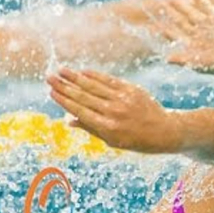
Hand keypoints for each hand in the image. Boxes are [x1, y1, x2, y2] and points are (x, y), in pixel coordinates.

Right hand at [47, 68, 182, 153]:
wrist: (165, 131)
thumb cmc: (137, 140)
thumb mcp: (113, 141)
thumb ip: (91, 129)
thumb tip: (69, 120)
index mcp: (107, 127)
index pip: (80, 111)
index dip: (64, 101)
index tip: (51, 93)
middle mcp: (114, 112)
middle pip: (84, 96)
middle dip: (65, 86)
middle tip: (49, 77)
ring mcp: (123, 99)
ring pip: (94, 86)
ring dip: (76, 77)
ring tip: (61, 71)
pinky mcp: (132, 90)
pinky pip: (110, 81)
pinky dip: (96, 76)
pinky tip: (83, 71)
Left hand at [149, 0, 213, 74]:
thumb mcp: (198, 62)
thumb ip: (182, 59)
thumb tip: (165, 58)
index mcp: (192, 46)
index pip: (175, 35)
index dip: (163, 29)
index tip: (150, 24)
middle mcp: (199, 35)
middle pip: (181, 22)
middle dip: (170, 14)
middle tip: (158, 5)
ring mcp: (208, 27)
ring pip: (192, 14)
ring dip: (182, 6)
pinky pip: (207, 7)